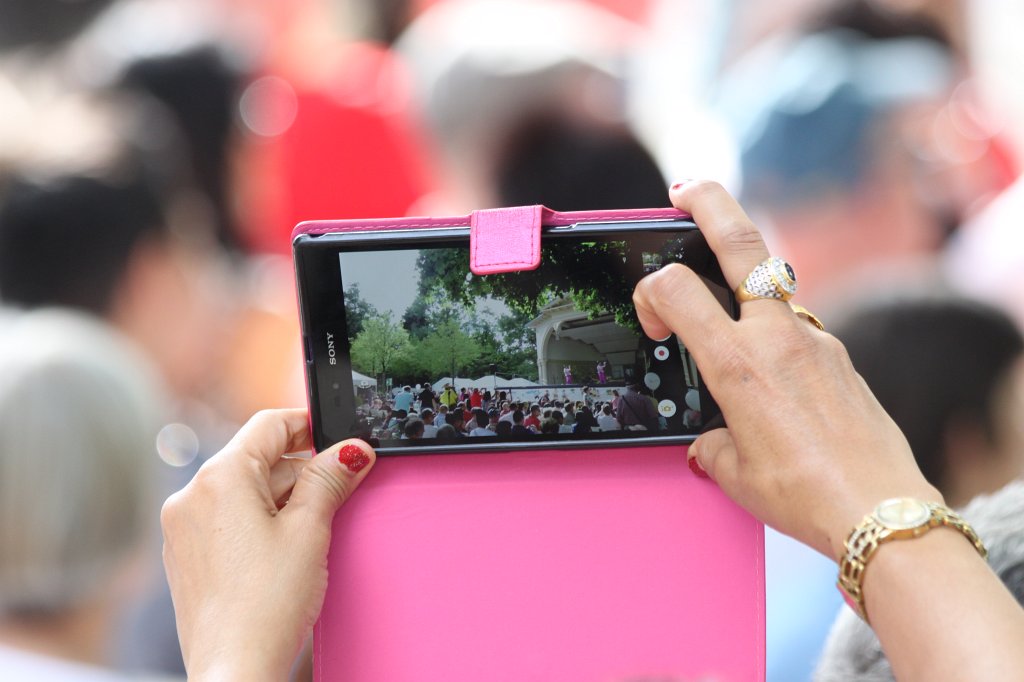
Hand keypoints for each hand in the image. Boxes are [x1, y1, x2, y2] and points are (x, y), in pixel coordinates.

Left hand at [160, 409, 374, 680]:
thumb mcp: (310, 530)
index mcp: (220, 477)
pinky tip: (281, 552)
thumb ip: (329, 479)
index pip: (270, 425)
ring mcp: (182, 527)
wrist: (235, 669)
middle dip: (299, 470)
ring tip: (311, 533)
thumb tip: (351, 450)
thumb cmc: (267, 605)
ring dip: (280, 498)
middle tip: (338, 492)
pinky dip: (256, 522)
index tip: (337, 441)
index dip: (309, 426)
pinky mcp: (184, 556)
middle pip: (256, 458)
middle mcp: (192, 495)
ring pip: (242, 490)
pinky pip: (225, 519)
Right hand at [633, 181, 939, 558]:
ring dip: (742, 286)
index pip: (676, 289)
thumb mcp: (733, 471)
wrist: (880, 510)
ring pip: (772, 288)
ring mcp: (817, 340)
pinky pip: (797, 331)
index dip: (650, 293)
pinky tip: (775, 384)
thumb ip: (711, 443)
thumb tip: (711, 440)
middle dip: (709, 203)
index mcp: (739, 364)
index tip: (654, 325)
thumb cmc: (805, 494)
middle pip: (742, 243)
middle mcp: (778, 339)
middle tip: (685, 188)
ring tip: (725, 312)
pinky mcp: (840, 357)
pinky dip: (774, 341)